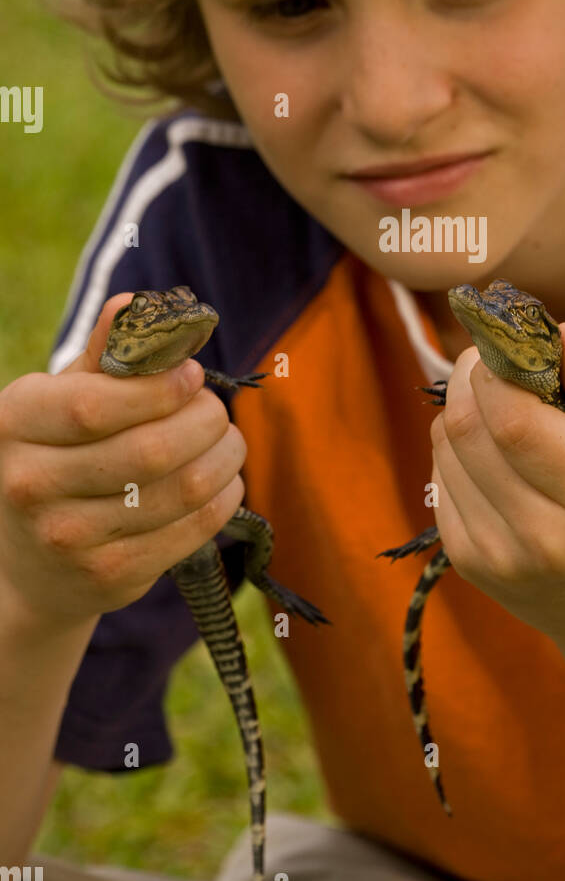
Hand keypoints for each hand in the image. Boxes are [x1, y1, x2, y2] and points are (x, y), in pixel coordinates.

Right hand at [0, 294, 246, 630]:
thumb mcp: (61, 401)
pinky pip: (192, 528)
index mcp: (16, 423)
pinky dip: (223, 498)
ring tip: (226, 442)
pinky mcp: (108, 576)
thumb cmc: (57, 457)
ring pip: (182, 490)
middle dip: (205, 421)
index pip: (95, 404)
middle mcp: (31, 484)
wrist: (29, 564)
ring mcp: (68, 538)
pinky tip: (222, 482)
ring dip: (224, 457)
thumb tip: (137, 304)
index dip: (160, 388)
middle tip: (216, 411)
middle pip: (150, 449)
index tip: (193, 376)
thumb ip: (103, 354)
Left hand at [430, 323, 564, 649]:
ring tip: (504, 409)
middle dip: (471, 377)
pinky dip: (457, 448)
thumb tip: (559, 334)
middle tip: (497, 362)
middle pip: (468, 428)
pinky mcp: (468, 564)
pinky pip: (439, 476)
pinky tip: (496, 454)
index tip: (511, 346)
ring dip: (463, 409)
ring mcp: (498, 557)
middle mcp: (543, 538)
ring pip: (445, 447)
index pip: (514, 420)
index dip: (497, 368)